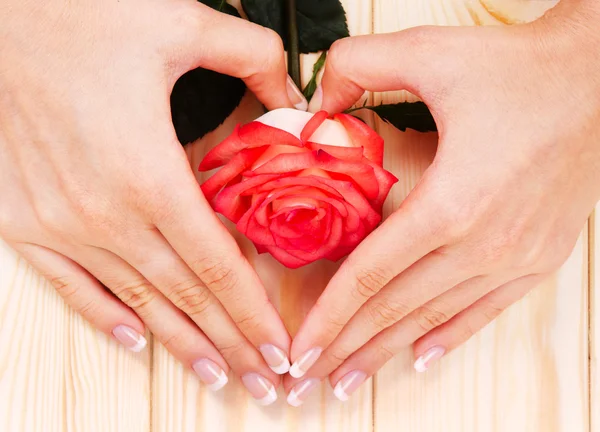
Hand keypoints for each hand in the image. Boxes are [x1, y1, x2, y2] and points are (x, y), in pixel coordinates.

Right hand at [0, 0, 302, 402]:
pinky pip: (70, 285)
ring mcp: (60, 223)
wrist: (0, 11)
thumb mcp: (184, 24)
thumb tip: (296, 98)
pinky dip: (105, 316)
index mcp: (147, 172)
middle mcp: (104, 212)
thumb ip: (256, 60)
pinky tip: (137, 342)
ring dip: (181, 343)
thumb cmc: (83, 14)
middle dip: (231, 342)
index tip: (281, 348)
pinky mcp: (25, 220)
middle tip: (266, 380)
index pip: (217, 265)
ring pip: (135, 301)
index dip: (253, 313)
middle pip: (185, 295)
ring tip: (217, 377)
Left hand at [283, 1, 599, 404]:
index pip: (370, 274)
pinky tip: (419, 356)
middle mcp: (483, 243)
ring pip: (433, 318)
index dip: (328, 317)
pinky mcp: (538, 257)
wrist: (598, 77)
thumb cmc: (518, 69)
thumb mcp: (428, 50)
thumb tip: (312, 101)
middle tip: (305, 382)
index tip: (297, 350)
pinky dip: (448, 335)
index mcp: (451, 202)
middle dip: (345, 348)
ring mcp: (514, 257)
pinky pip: (484, 311)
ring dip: (385, 352)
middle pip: (394, 308)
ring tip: (348, 381)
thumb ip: (356, 66)